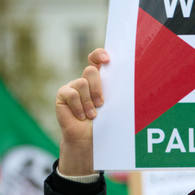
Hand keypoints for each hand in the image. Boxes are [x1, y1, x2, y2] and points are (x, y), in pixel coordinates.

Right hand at [56, 48, 108, 175]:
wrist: (89, 139)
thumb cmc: (104, 123)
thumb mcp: (112, 105)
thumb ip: (115, 91)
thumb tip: (131, 80)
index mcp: (99, 80)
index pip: (96, 59)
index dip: (99, 55)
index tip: (107, 59)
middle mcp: (85, 81)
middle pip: (91, 71)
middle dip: (98, 88)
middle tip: (102, 104)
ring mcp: (73, 87)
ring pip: (81, 83)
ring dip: (89, 101)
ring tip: (92, 115)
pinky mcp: (62, 95)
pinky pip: (70, 93)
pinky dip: (78, 106)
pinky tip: (81, 116)